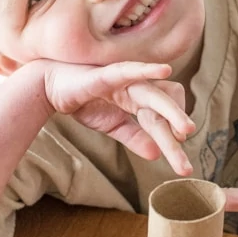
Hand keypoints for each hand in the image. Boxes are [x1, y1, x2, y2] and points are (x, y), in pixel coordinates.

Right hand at [41, 60, 195, 175]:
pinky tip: (165, 70)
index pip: (163, 119)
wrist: (51, 88)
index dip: (172, 137)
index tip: (181, 162)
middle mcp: (138, 88)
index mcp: (139, 101)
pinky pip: (130, 71)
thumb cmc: (84, 101)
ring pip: (154, 95)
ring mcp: (125, 80)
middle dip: (177, 133)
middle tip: (186, 166)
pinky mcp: (108, 74)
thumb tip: (156, 155)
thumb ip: (134, 137)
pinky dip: (147, 70)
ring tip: (186, 129)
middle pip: (164, 109)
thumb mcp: (112, 125)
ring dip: (172, 111)